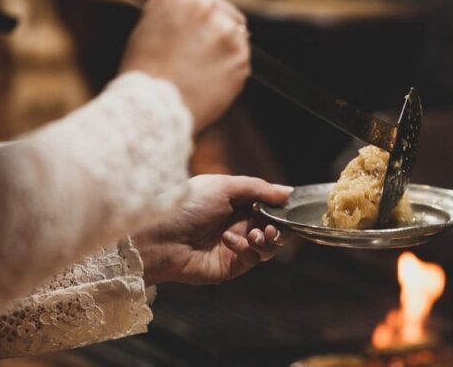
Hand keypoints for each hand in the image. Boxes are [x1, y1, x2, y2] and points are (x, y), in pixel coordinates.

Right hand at [119, 0, 249, 131]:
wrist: (154, 109)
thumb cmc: (144, 70)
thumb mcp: (148, 24)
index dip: (194, 10)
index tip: (190, 24)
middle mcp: (209, 9)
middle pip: (220, 9)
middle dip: (211, 25)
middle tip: (194, 50)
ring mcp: (228, 35)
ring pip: (233, 32)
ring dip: (221, 45)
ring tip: (197, 66)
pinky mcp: (242, 61)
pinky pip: (239, 57)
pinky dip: (227, 65)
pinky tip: (206, 76)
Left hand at [133, 175, 292, 285]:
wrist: (159, 239)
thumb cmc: (185, 206)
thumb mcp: (223, 187)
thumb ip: (258, 188)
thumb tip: (288, 191)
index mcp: (237, 201)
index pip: (269, 203)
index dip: (282, 206)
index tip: (293, 207)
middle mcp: (239, 222)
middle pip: (274, 225)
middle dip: (280, 225)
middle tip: (274, 226)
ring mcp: (237, 244)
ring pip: (269, 244)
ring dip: (269, 238)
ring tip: (258, 233)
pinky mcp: (233, 265)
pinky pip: (254, 257)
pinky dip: (247, 247)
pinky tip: (230, 240)